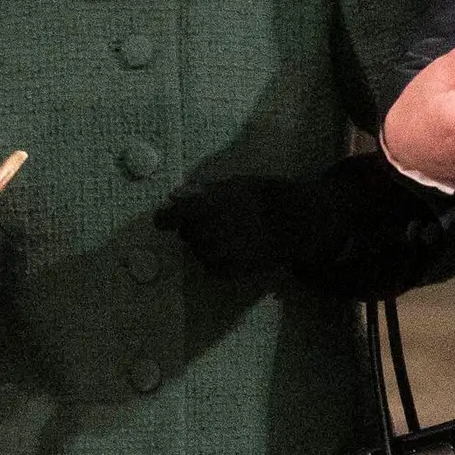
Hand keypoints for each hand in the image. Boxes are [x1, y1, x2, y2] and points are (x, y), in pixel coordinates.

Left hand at [152, 174, 299, 278]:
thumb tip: (174, 196)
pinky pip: (212, 268)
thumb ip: (199, 192)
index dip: (164, 219)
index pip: (170, 219)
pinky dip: (215, 260)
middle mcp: (205, 233)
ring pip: (198, 252)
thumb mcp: (230, 184)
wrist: (291, 221)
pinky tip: (230, 249)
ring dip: (204, 244)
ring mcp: (218, 254)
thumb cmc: (261, 196)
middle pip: (186, 235)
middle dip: (193, 228)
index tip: (162, 220)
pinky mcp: (231, 270)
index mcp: (202, 208)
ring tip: (224, 234)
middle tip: (211, 221)